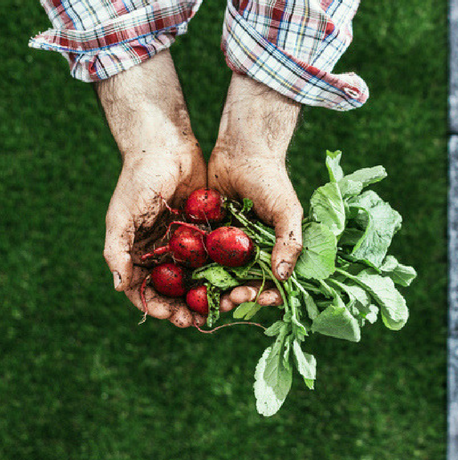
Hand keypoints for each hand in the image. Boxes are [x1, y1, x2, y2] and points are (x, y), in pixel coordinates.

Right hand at [96, 50, 206, 327]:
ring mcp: (183, 241)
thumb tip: (118, 287)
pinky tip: (235, 281)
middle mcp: (160, 251)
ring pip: (196, 277)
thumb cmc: (138, 179)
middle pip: (173, 290)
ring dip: (206, 294)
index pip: (144, 290)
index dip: (158, 307)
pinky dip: (222, 270)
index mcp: (136, 252)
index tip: (175, 317)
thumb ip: (116, 250)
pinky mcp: (205, 229)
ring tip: (220, 306)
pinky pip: (214, 256)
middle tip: (200, 321)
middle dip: (185, 307)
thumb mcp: (122, 215)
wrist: (166, 144)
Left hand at [208, 73, 301, 308]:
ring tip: (205, 298)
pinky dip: (194, 270)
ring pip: (219, 277)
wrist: (242, 150)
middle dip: (236, 297)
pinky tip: (186, 280)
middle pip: (244, 285)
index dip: (266, 295)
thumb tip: (284, 276)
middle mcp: (251, 253)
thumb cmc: (271, 180)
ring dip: (213, 291)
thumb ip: (289, 241)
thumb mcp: (286, 210)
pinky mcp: (206, 236)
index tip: (256, 298)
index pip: (273, 283)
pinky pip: (199, 258)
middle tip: (227, 301)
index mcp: (274, 251)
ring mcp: (227, 246)